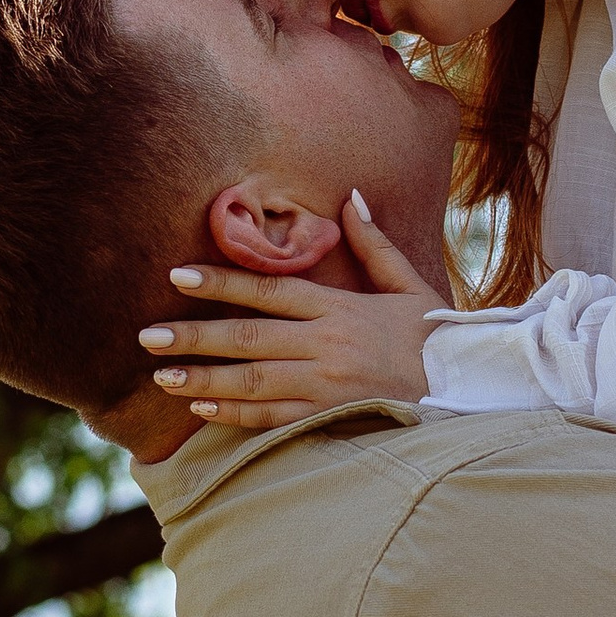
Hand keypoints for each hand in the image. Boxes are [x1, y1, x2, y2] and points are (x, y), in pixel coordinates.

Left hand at [141, 197, 437, 428]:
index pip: (268, 291)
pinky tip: (203, 412)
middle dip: (193, 336)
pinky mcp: (331, 418)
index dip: (221, 283)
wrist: (468, 388)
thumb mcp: (407, 283)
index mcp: (339, 308)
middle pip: (247, 337)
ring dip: (203, 380)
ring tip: (161, 377)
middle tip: (146, 335)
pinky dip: (237, 415)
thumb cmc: (433, 335)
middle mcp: (326, 345)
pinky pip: (274, 419)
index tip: (177, 276)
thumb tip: (352, 197)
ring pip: (252, 381)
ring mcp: (326, 386)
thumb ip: (372, 243)